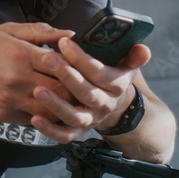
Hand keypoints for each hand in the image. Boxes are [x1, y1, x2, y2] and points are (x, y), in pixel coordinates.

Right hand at [0, 22, 74, 124]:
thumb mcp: (7, 30)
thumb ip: (40, 31)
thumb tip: (67, 33)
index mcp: (21, 54)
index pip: (61, 64)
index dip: (75, 67)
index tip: (79, 67)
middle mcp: (18, 78)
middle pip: (60, 90)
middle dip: (73, 89)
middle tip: (79, 87)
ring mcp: (10, 99)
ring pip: (49, 110)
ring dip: (60, 106)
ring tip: (65, 100)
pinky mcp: (3, 116)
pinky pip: (32, 120)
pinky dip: (41, 116)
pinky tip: (43, 108)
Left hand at [28, 37, 151, 142]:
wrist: (113, 103)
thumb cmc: (111, 74)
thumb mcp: (124, 62)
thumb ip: (132, 55)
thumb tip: (143, 50)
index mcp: (117, 85)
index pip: (101, 73)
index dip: (82, 59)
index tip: (64, 42)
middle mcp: (105, 104)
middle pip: (87, 93)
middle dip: (67, 76)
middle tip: (47, 59)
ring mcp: (91, 119)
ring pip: (75, 116)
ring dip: (56, 105)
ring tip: (38, 91)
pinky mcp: (78, 131)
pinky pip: (65, 135)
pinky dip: (50, 130)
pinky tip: (34, 118)